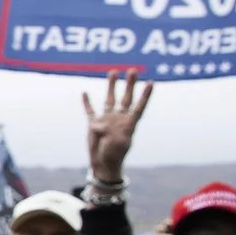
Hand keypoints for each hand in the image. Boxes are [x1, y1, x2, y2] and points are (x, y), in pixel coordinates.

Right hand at [81, 69, 153, 183]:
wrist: (103, 164)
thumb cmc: (114, 155)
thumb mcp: (116, 143)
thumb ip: (109, 130)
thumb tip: (99, 121)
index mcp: (129, 124)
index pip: (139, 106)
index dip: (145, 95)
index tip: (151, 82)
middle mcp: (119, 118)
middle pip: (125, 98)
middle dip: (129, 84)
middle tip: (133, 70)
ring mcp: (106, 120)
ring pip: (109, 99)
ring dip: (111, 86)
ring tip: (113, 72)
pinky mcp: (93, 124)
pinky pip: (90, 111)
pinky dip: (87, 102)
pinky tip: (85, 93)